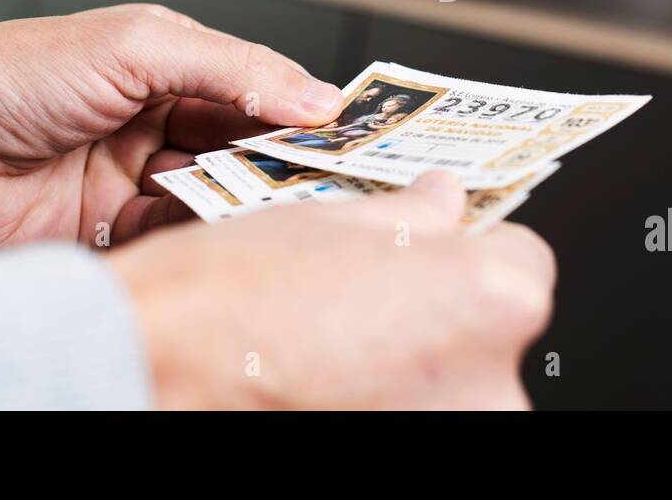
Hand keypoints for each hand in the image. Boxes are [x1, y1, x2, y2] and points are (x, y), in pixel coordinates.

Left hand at [0, 4, 344, 250]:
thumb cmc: (16, 74)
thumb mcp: (137, 46)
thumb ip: (231, 66)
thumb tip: (313, 92)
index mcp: (168, 63)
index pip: (256, 85)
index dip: (301, 105)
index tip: (347, 130)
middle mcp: (159, 118)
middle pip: (244, 142)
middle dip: (282, 157)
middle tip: (326, 174)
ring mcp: (138, 175)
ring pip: (218, 190)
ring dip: (245, 196)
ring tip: (276, 200)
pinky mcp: (115, 228)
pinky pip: (177, 233)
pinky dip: (201, 232)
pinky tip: (219, 227)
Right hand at [110, 171, 556, 409]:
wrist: (149, 371)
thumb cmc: (232, 298)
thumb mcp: (336, 221)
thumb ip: (415, 214)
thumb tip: (444, 202)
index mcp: (493, 299)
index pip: (522, 259)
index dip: (468, 250)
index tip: (431, 254)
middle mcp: (493, 387)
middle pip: (493, 331)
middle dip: (443, 313)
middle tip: (371, 305)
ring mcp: (451, 440)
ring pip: (454, 386)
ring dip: (415, 369)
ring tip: (338, 350)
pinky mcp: (414, 470)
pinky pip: (418, 421)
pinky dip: (387, 409)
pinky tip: (328, 388)